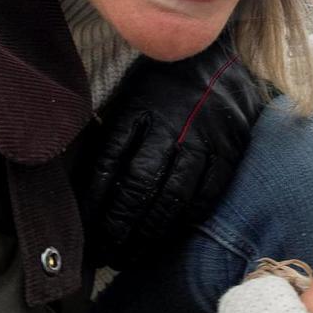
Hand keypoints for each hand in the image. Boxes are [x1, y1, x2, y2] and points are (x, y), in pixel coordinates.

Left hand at [74, 44, 265, 269]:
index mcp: (138, 108)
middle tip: (105, 254)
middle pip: (138, 187)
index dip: (93, 201)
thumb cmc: (163, 80)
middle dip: (118, 226)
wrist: (219, 56)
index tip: (83, 230)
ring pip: (172, 198)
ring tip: (131, 256)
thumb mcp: (129, 95)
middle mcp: (170, 126)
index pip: (108, 163)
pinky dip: (185, 221)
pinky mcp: (230, 151)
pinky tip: (170, 237)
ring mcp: (203, 140)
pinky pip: (206, 196)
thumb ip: (114, 134)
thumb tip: (86, 183)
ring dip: (149, 233)